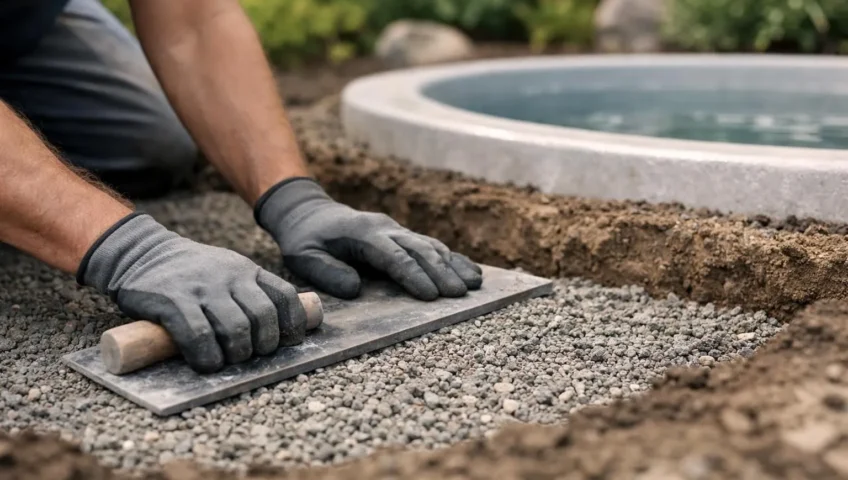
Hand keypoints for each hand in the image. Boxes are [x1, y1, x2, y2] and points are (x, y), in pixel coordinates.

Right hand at [77, 213, 305, 372]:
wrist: (140, 252)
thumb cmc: (190, 273)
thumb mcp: (226, 270)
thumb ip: (248, 292)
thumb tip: (276, 335)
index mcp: (247, 270)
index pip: (284, 296)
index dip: (293, 324)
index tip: (288, 343)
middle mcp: (229, 276)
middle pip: (263, 317)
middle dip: (263, 345)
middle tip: (250, 355)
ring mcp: (202, 287)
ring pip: (235, 329)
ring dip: (236, 354)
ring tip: (227, 360)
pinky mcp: (173, 301)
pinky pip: (199, 336)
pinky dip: (207, 357)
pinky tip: (206, 363)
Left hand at [254, 177, 482, 299]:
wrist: (307, 211)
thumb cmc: (304, 238)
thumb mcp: (303, 256)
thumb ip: (326, 272)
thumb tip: (356, 288)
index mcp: (363, 233)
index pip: (394, 257)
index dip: (414, 276)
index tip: (431, 295)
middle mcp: (386, 228)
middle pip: (420, 250)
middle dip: (442, 272)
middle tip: (460, 295)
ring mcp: (396, 230)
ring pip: (431, 246)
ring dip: (453, 265)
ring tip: (475, 284)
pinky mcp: (401, 236)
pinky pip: (431, 246)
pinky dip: (452, 259)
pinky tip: (471, 271)